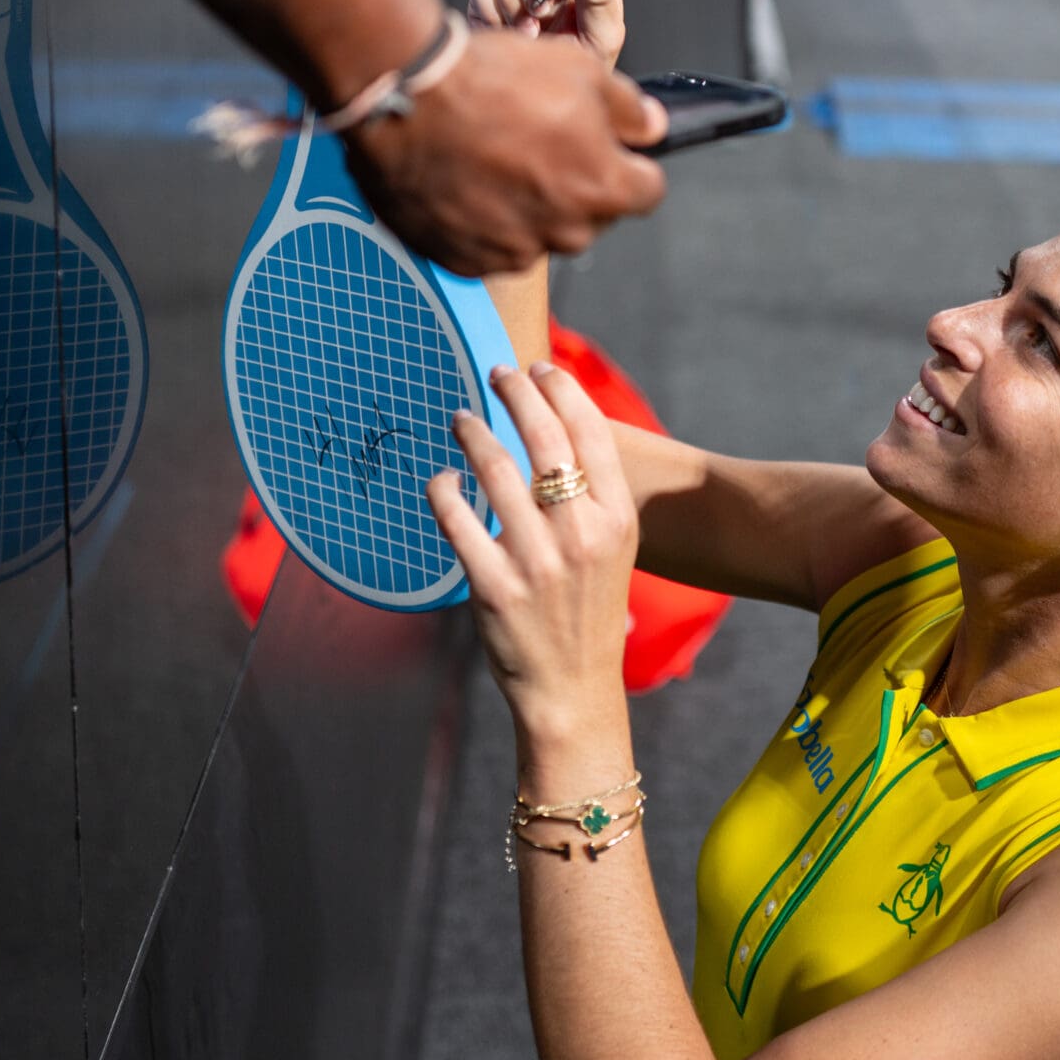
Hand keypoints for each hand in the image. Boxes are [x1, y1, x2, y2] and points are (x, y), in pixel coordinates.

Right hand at [345, 28, 664, 272]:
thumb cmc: (489, 80)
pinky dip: (483, 222)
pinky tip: (463, 181)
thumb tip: (649, 126)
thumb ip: (627, 107)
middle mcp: (564, 231)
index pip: (647, 191)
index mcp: (603, 187)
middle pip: (591, 216)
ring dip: (527, 206)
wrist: (403, 100)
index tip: (607, 148)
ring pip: (539, 234)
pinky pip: (489, 248)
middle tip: (536, 143)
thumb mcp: (577, 68)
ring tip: (491, 159)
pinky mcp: (465, 260)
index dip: (629, 164)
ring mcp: (513, 251)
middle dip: (575, 186)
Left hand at [427, 357, 637, 730]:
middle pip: (544, 437)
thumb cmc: (587, 611)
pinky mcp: (494, 587)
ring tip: (461, 419)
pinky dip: (444, 489)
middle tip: (496, 372)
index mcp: (616, 520)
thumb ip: (590, 495)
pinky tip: (442, 480)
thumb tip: (553, 427)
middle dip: (516, 392)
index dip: (561, 390)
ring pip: (495, 470)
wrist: (573, 690)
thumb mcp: (612, 549)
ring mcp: (537, 562)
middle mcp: (581, 535)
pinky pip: (458, 518)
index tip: (539, 368)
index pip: (590, 432)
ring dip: (473, 433)